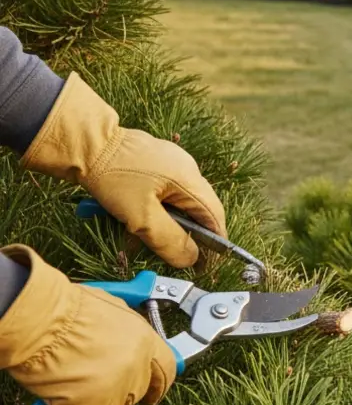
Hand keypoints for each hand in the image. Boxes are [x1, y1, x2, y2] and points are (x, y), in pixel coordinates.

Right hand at [0, 246, 176, 404]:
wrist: (41, 321)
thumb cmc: (67, 310)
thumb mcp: (111, 310)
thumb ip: (126, 332)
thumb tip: (125, 341)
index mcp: (145, 342)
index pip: (167, 370)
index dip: (160, 383)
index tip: (155, 393)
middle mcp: (136, 370)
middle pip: (136, 392)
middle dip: (117, 392)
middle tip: (96, 388)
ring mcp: (114, 394)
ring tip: (66, 388)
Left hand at [20, 72, 225, 267]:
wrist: (82, 142)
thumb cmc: (111, 176)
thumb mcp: (140, 216)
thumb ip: (169, 240)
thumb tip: (191, 259)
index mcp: (189, 178)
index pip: (214, 215)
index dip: (215, 241)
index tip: (207, 262)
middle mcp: (185, 167)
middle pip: (197, 208)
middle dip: (187, 233)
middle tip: (173, 253)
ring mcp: (169, 161)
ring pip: (178, 200)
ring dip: (166, 221)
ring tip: (143, 235)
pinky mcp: (152, 160)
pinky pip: (163, 190)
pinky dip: (155, 207)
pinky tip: (135, 215)